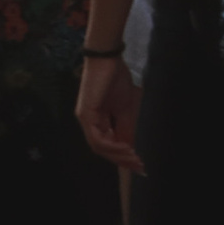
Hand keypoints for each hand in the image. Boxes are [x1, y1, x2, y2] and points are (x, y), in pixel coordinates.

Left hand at [77, 53, 143, 170]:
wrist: (107, 58)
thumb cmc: (115, 78)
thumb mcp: (124, 107)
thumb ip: (125, 127)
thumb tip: (130, 146)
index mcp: (96, 120)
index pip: (107, 144)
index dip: (121, 156)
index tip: (138, 163)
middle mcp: (87, 122)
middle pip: (102, 149)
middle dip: (121, 159)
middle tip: (138, 166)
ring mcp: (85, 119)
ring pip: (99, 146)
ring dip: (117, 155)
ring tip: (133, 158)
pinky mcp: (86, 114)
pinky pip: (97, 138)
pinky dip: (111, 145)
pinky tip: (125, 147)